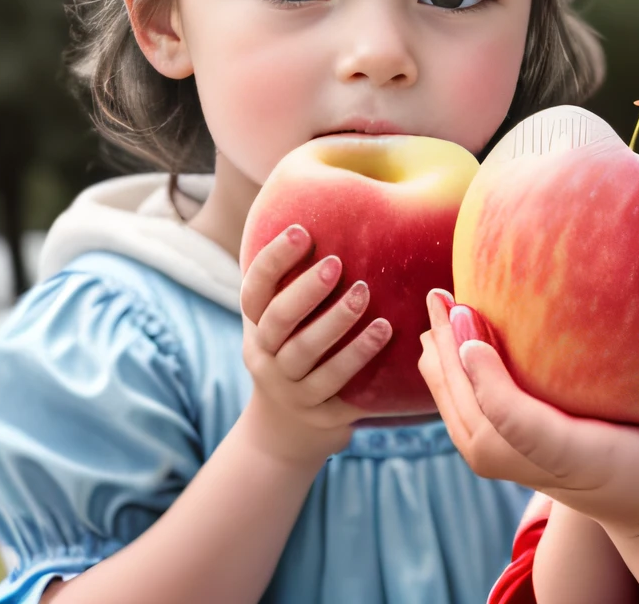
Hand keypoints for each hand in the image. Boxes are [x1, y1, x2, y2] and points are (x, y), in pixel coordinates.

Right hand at [239, 224, 387, 470]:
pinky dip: (357, 356)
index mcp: (255, 325)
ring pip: (304, 353)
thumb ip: (298, 283)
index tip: (302, 231)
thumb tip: (335, 209)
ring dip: (335, 322)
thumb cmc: (297, 352)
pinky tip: (383, 331)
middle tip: (337, 264)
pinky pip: (334, 383)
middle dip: (306, 290)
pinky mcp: (315, 411)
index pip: (255, 288)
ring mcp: (286, 387)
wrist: (288, 430)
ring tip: (364, 294)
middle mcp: (263, 355)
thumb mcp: (287, 323)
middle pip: (277, 320)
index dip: (274, 259)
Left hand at [416, 289, 638, 534]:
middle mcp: (539, 466)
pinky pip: (461, 417)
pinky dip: (448, 378)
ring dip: (441, 360)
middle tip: (446, 295)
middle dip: (453, 353)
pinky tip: (442, 339)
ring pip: (457, 416)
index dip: (487, 380)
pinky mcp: (506, 457)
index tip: (472, 331)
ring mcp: (516, 467)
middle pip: (471, 414)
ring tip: (436, 305)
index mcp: (583, 458)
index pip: (518, 426)